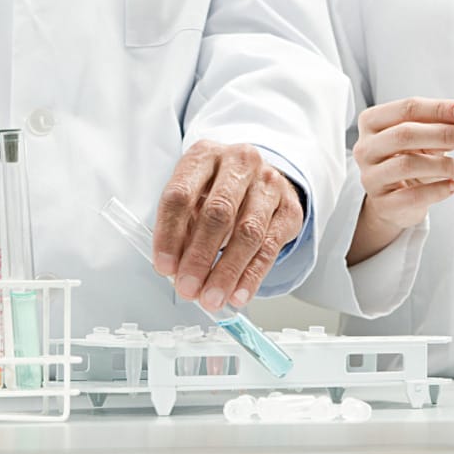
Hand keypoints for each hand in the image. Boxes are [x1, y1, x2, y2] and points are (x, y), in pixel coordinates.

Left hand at [152, 140, 302, 311]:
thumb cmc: (218, 189)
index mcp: (204, 155)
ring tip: (212, 298)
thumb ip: (182, 229)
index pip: (181, 195)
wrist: (260, 178)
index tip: (164, 267)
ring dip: (227, 272)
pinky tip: (238, 294)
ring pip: (247, 233)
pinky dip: (252, 276)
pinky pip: (270, 248)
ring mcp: (269, 184)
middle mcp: (239, 163)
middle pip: (218, 213)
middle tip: (188, 287)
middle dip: (200, 257)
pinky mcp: (289, 209)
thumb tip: (174, 270)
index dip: (169, 235)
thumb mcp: (193, 198)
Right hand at [348, 97, 453, 264]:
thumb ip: (442, 125)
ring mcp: (371, 177)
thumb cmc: (410, 160)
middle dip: (445, 134)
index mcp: (372, 122)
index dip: (440, 109)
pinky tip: (453, 185)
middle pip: (405, 134)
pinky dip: (438, 190)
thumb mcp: (423, 138)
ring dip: (443, 164)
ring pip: (407, 165)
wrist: (394, 201)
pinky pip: (413, 196)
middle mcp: (366, 148)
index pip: (407, 109)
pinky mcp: (383, 204)